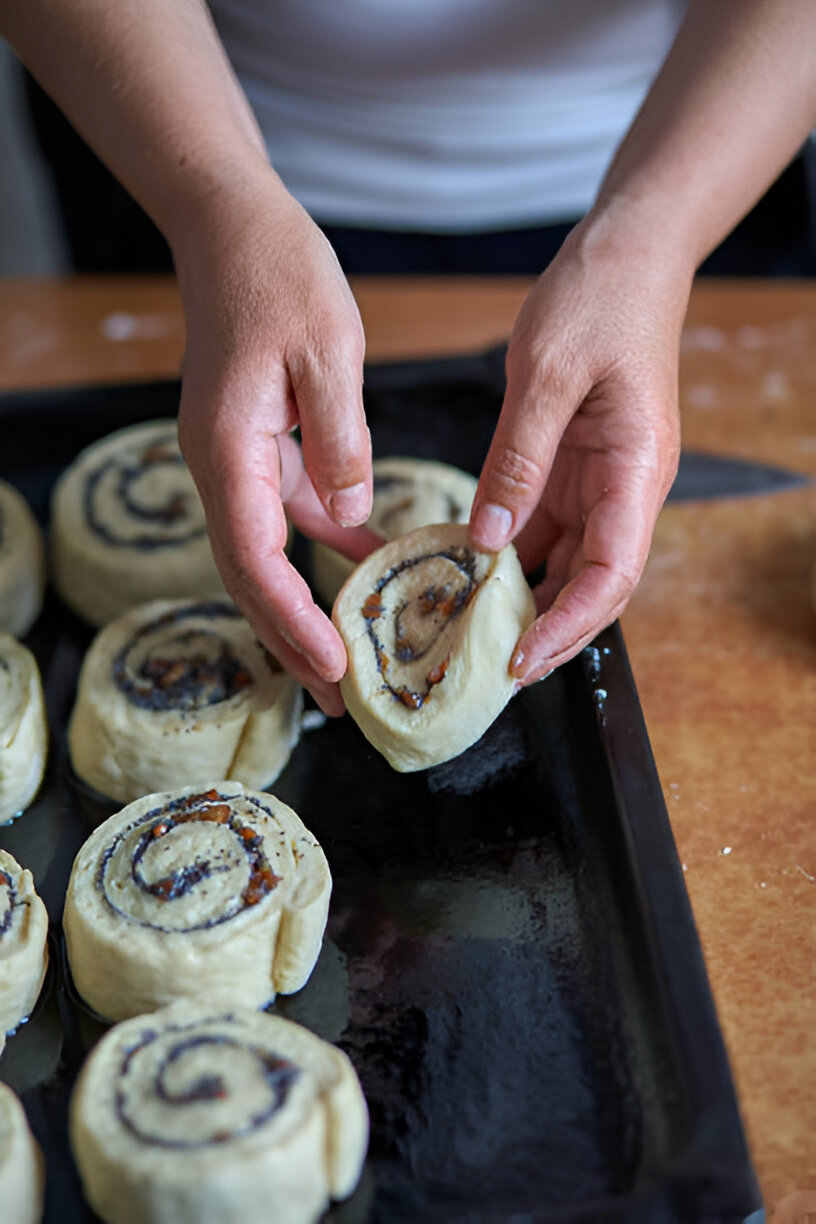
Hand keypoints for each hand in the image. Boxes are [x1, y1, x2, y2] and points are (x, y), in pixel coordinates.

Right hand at [174, 170, 374, 714]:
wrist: (234, 230)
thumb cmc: (280, 277)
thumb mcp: (328, 354)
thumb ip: (341, 442)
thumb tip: (351, 521)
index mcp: (229, 450)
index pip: (253, 559)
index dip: (290, 619)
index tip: (330, 668)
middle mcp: (222, 467)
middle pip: (250, 574)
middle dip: (290, 639)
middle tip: (337, 698)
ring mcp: (237, 460)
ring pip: (265, 554)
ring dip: (303, 606)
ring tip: (347, 660)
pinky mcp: (259, 448)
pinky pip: (288, 514)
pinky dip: (323, 548)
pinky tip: (365, 568)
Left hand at [469, 218, 690, 683]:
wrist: (625, 255)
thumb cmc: (599, 300)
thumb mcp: (547, 375)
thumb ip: (517, 460)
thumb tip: (489, 538)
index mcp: (637, 469)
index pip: (613, 572)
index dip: (570, 622)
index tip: (523, 654)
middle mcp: (625, 487)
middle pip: (594, 583)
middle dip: (550, 630)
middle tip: (493, 667)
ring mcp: (600, 480)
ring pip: (568, 562)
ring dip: (528, 599)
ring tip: (475, 632)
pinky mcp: (573, 467)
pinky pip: (544, 526)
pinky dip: (511, 555)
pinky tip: (470, 573)